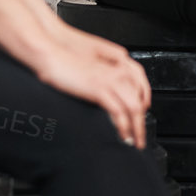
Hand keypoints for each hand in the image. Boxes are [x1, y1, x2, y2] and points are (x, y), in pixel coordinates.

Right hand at [33, 23, 150, 146]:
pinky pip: (119, 112)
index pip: (140, 85)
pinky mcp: (100, 89)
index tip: (142, 116)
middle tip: (140, 137)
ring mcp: (110, 80)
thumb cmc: (66, 59)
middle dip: (142, 121)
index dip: (144, 102)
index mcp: (116, 65)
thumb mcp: (90, 66)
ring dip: (137, 128)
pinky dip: (124, 126)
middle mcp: (118, 71)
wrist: (52, 54)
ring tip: (135, 141)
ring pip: (133, 107)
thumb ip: (102, 75)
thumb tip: (106, 92)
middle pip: (140, 99)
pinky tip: (123, 135)